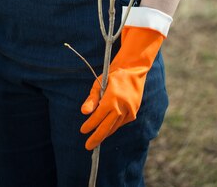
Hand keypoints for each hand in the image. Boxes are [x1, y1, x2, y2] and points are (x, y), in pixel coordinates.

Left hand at [80, 24, 165, 149]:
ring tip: (96, 139)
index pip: (97, 117)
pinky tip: (108, 128)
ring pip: (115, 126)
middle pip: (106, 127)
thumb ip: (91, 99)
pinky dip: (114, 126)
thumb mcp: (99, 83)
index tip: (82, 131)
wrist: (133, 70)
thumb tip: (84, 112)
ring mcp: (129, 111)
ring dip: (105, 133)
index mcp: (111, 100)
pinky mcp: (134, 112)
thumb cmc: (113, 75)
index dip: (89, 125)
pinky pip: (121, 122)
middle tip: (88, 146)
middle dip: (96, 137)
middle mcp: (121, 108)